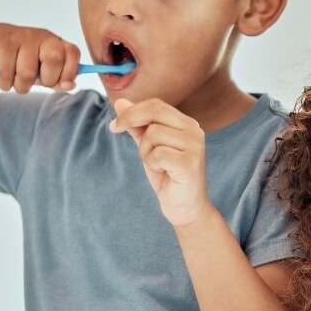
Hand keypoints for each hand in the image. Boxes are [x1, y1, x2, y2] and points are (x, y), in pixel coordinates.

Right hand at [0, 21, 80, 92]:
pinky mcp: (3, 41)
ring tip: (15, 81)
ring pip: (28, 73)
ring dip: (20, 86)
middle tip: (35, 82)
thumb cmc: (18, 58)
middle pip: (54, 59)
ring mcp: (23, 36)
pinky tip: (3, 79)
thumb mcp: (40, 69)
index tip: (63, 85)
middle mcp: (42, 36)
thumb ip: (56, 79)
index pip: (73, 52)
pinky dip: (4, 84)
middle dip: (46, 80)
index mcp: (55, 42)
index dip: (70, 71)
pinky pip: (7, 74)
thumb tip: (70, 86)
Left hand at [109, 97, 212, 226]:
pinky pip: (158, 153)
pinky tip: (164, 172)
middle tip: (115, 129)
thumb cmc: (167, 176)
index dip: (132, 110)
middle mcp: (194, 130)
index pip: (156, 105)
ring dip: (145, 151)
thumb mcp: (148, 147)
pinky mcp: (191, 163)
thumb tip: (120, 102)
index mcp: (186, 124)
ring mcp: (195, 146)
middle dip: (130, 119)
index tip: (115, 125)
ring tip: (156, 165)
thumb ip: (137, 125)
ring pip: (153, 134)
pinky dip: (153, 163)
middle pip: (154, 111)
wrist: (184, 207)